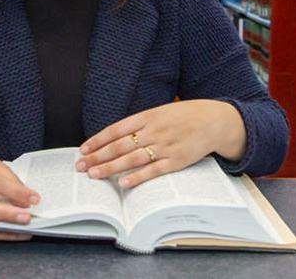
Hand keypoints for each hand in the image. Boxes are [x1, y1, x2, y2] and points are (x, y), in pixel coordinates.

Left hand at [75, 100, 244, 188]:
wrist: (214, 121)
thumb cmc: (185, 116)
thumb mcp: (160, 112)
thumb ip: (139, 123)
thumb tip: (115, 137)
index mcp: (147, 116)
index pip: (116, 129)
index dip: (98, 140)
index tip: (83, 149)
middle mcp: (153, 130)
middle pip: (119, 145)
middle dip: (97, 156)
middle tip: (81, 166)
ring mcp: (165, 146)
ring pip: (132, 158)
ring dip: (110, 167)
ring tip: (93, 175)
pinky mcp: (176, 160)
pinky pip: (153, 170)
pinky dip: (137, 177)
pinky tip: (123, 183)